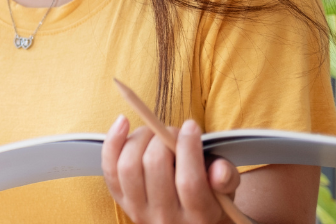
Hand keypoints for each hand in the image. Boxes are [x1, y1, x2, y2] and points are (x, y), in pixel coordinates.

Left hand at [102, 115, 240, 223]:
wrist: (186, 222)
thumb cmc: (210, 198)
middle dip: (163, 139)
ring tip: (155, 130)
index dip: (188, 148)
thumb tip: (219, 169)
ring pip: (129, 167)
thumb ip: (226, 178)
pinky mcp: (120, 200)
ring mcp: (139, 210)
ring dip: (140, 138)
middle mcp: (166, 218)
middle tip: (173, 130)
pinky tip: (123, 121)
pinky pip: (109, 168)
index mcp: (198, 217)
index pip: (189, 182)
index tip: (191, 126)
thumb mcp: (226, 192)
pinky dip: (112, 141)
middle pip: (155, 168)